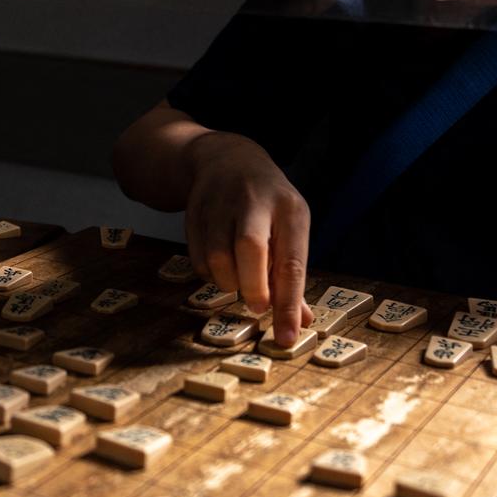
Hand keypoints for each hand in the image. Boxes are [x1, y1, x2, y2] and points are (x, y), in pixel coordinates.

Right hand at [184, 131, 315, 343]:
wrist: (226, 159)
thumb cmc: (268, 204)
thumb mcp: (290, 227)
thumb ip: (292, 274)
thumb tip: (302, 321)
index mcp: (289, 208)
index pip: (292, 262)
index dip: (290, 304)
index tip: (288, 337)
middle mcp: (255, 201)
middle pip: (250, 249)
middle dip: (253, 287)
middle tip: (257, 306)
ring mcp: (220, 203)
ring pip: (218, 257)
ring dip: (229, 283)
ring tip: (240, 281)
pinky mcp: (194, 211)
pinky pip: (197, 258)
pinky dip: (210, 275)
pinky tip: (222, 268)